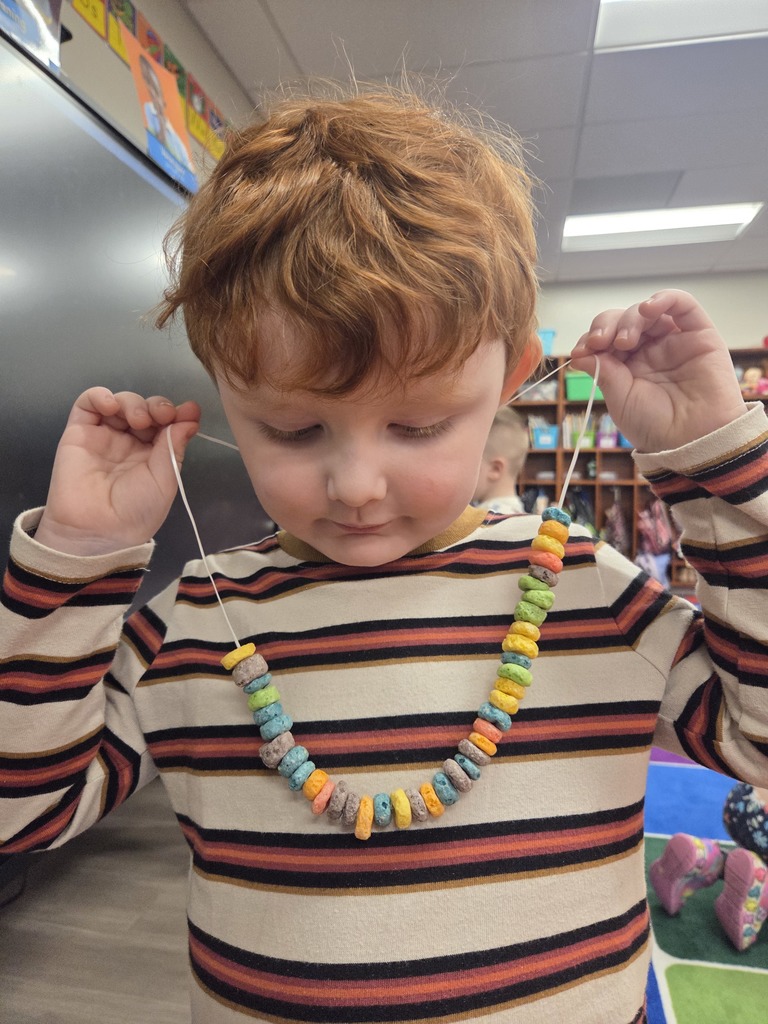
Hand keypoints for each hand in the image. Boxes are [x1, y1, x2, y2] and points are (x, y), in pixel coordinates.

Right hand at [35, 388, 199, 555]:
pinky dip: (100, 395)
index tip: (189, 412)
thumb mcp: (165, 479)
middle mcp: (130, 442)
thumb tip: (191, 417)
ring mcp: (104, 435)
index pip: (166, 424)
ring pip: (121, 402)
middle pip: (146, 409)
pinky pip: (88, 403)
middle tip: (162, 415)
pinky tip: (111, 405)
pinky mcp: (79, 432)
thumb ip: (174, 446)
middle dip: (158, 406)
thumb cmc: (136, 511)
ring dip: (133, 402)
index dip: (177, 414)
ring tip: (138, 420)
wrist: (98, 530)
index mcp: (153, 455)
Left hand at [569, 289, 747, 451]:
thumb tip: (578, 353)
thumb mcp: (620, 399)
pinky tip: (648, 309)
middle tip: (600, 342)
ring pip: (648, 312)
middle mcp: (650, 349)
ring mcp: (673, 340)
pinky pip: (683, 304)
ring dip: (630, 318)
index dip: (591, 338)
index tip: (582, 350)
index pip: (605, 338)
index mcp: (627, 365)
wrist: (692, 440)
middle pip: (622, 320)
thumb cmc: (655, 426)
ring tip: (624, 340)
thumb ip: (603, 371)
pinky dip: (664, 298)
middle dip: (606, 326)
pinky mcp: (699, 334)